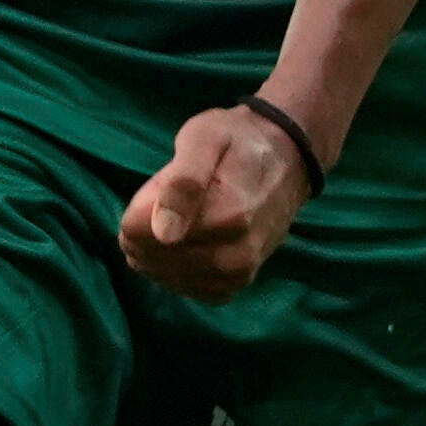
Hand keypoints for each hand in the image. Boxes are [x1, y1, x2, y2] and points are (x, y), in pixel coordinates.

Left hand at [119, 99, 308, 300]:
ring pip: (161, 275)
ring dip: (159, 248)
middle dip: (147, 228)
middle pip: (148, 256)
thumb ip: (182, 182)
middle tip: (173, 199)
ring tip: (182, 217)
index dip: (139, 208)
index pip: (138, 234)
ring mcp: (237, 275)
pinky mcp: (235, 285)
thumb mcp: (204, 138)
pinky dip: (175, 267)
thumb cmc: (238, 141)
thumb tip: (163, 232)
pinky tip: (186, 242)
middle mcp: (234, 256)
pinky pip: (184, 287)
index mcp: (225, 217)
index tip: (161, 188)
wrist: (287, 159)